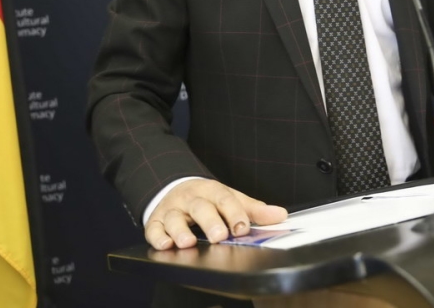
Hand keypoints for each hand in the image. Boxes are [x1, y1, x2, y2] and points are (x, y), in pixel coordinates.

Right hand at [145, 178, 287, 249]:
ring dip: (180, 230)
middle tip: (219, 236)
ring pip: (174, 218)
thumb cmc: (208, 199)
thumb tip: (280, 215)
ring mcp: (172, 209)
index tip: (242, 228)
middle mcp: (191, 198)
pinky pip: (153, 229)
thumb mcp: (231, 199)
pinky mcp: (155, 221)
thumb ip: (254, 210)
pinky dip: (157, 237)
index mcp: (212, 190)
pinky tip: (165, 245)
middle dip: (209, 222)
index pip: (225, 199)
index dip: (234, 213)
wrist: (177, 188)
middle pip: (200, 207)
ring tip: (188, 242)